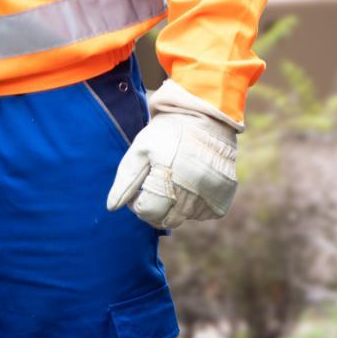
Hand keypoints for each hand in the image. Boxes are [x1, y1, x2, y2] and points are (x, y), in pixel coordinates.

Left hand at [106, 79, 240, 228]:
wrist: (207, 117)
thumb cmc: (168, 132)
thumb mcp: (140, 150)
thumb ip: (126, 181)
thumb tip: (113, 207)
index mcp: (169, 180)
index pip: (146, 212)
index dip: (136, 202)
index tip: (138, 187)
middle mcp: (193, 193)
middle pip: (165, 220)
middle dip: (153, 207)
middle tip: (154, 183)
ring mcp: (211, 197)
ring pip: (183, 218)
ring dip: (174, 206)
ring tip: (174, 177)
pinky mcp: (223, 198)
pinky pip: (202, 214)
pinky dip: (193, 205)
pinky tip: (190, 183)